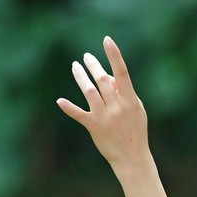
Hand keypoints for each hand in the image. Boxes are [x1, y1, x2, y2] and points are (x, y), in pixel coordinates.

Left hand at [56, 36, 149, 178]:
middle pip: (102, 80)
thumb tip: (109, 77)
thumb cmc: (136, 130)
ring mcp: (105, 117)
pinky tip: (60, 101)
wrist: (132, 157)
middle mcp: (117, 106)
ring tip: (75, 66)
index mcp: (130, 100)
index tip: (107, 40)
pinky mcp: (94, 127)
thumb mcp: (136, 109)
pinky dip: (69, 108)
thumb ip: (124, 92)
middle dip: (93, 65)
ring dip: (80, 77)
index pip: (122, 73)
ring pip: (89, 92)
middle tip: (86, 56)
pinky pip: (79, 114)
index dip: (114, 55)